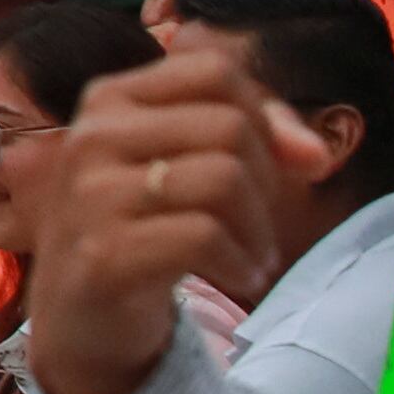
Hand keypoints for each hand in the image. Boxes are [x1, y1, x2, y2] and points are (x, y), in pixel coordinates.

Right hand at [22, 39, 335, 393]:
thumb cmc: (141, 231)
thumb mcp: (182, 166)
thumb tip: (314, 152)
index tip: (278, 165)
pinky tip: (238, 277)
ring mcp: (91, 195)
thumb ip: (249, 137)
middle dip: (266, 181)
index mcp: (109, 100)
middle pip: (229, 126)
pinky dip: (241, 262)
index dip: (266, 115)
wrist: (80, 320)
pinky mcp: (103, 253)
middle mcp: (93, 136)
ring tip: (252, 256)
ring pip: (223, 178)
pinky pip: (205, 236)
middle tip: (256, 224)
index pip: (215, 73)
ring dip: (259, 229)